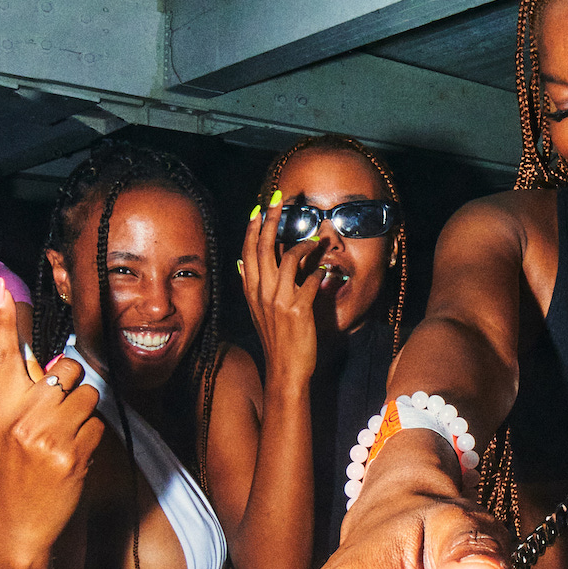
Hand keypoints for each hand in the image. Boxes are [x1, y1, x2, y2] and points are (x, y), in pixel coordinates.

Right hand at [0, 279, 103, 557]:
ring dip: (85, 415)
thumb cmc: (15, 473)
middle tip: (58, 415)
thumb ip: (21, 395)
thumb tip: (45, 363)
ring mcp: (46, 435)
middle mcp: (21, 416)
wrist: (17, 524)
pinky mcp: (72, 454)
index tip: (1, 288)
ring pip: (89, 396)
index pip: (4, 355)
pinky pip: (98, 426)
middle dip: (72, 387)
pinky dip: (92, 440)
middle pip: (67, 369)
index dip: (3, 320)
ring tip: (65, 440)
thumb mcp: (5, 430)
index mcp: (1, 406)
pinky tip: (74, 459)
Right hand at [240, 193, 325, 395]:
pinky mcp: (299, 309)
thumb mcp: (257, 311)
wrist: (285, 370)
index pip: (248, 251)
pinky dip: (320, 272)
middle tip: (279, 198)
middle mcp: (262, 292)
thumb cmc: (275, 340)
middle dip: (271, 219)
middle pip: (264, 247)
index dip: (253, 227)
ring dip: (305, 244)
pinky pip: (311, 281)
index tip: (259, 208)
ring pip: (289, 258)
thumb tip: (241, 264)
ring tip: (318, 238)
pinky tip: (326, 270)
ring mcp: (279, 301)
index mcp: (251, 291)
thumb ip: (252, 286)